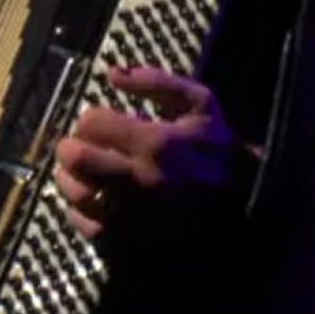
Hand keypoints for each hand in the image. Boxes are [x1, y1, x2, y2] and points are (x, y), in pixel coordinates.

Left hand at [54, 67, 243, 238]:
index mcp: (155, 143)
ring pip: (75, 191)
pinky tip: (92, 197)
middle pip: (76, 158)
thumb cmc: (216, 148)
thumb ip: (156, 82)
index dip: (92, 118)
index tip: (102, 122)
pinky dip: (79, 209)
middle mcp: (138, 180)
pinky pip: (85, 224)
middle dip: (72, 145)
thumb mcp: (200, 103)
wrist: (244, 202)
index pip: (92, 123)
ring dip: (71, 176)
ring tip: (83, 171)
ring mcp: (132, 213)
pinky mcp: (128, 240)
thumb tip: (111, 73)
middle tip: (81, 145)